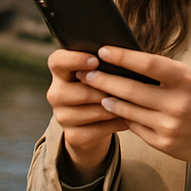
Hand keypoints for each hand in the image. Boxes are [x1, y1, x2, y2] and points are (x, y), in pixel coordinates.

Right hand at [46, 49, 128, 183]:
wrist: (93, 123)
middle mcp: (56, 94)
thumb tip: (125, 55)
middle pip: (79, 91)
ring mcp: (62, 116)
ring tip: (134, 101)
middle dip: (105, 90)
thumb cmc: (101, 86)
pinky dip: (117, 123)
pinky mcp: (73, 135)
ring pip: (93, 111)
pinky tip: (130, 117)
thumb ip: (104, 62)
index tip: (96, 60)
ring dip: (115, 106)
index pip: (57, 61)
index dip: (75, 60)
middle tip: (127, 85)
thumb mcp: (99, 72)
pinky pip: (100, 129)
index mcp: (60, 71)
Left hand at [77, 46, 190, 190]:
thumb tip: (127, 62)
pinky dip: (123, 116)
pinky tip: (113, 108)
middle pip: (130, 89)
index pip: (148, 64)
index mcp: (187, 80)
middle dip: (104, 80)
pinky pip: (135, 126)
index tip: (103, 50)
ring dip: (108, 99)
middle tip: (86, 72)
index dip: (122, 57)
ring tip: (94, 90)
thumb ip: (164, 72)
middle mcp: (178, 103)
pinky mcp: (164, 144)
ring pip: (128, 110)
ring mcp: (170, 126)